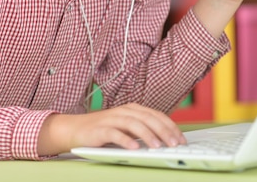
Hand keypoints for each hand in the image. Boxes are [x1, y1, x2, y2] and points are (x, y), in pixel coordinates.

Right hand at [38, 103, 185, 154]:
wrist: (74, 129)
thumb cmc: (103, 130)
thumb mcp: (126, 128)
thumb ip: (142, 130)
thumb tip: (165, 140)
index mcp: (133, 109)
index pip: (156, 115)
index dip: (170, 126)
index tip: (181, 139)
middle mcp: (124, 111)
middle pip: (148, 118)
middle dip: (163, 131)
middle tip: (174, 144)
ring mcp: (111, 119)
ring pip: (133, 124)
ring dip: (147, 135)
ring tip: (157, 146)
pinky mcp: (100, 129)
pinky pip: (114, 133)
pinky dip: (125, 140)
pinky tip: (134, 148)